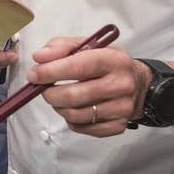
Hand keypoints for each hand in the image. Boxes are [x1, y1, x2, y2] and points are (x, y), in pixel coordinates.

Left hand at [27, 37, 145, 137]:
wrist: (139, 84)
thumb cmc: (106, 62)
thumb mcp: (88, 46)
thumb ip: (61, 47)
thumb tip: (39, 58)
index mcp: (114, 60)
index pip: (78, 67)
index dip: (51, 72)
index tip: (33, 74)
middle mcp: (121, 84)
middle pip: (74, 96)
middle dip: (50, 94)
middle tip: (43, 89)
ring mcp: (121, 108)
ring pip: (75, 115)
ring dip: (58, 107)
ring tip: (58, 98)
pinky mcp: (118, 126)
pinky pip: (82, 128)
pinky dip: (70, 120)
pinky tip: (73, 109)